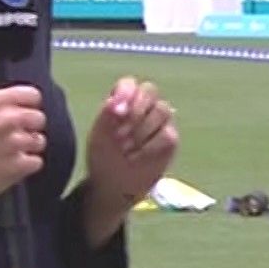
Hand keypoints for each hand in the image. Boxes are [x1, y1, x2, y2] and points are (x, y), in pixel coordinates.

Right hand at [0, 84, 46, 205]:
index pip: (32, 95)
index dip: (27, 103)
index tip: (22, 110)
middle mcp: (8, 119)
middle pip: (39, 118)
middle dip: (27, 126)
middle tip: (12, 134)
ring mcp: (15, 143)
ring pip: (39, 141)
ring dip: (27, 146)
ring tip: (7, 150)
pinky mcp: (18, 166)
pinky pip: (36, 162)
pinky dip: (25, 165)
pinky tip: (9, 163)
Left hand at [85, 77, 178, 203]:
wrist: (113, 184)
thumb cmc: (103, 156)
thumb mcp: (98, 135)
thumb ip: (107, 114)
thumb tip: (117, 102)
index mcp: (123, 100)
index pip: (130, 84)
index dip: (126, 93)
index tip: (116, 112)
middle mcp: (144, 106)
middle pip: (150, 91)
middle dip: (136, 111)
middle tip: (120, 134)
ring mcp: (160, 121)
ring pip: (162, 111)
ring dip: (141, 131)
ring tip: (125, 148)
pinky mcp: (170, 139)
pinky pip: (167, 134)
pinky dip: (150, 146)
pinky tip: (136, 156)